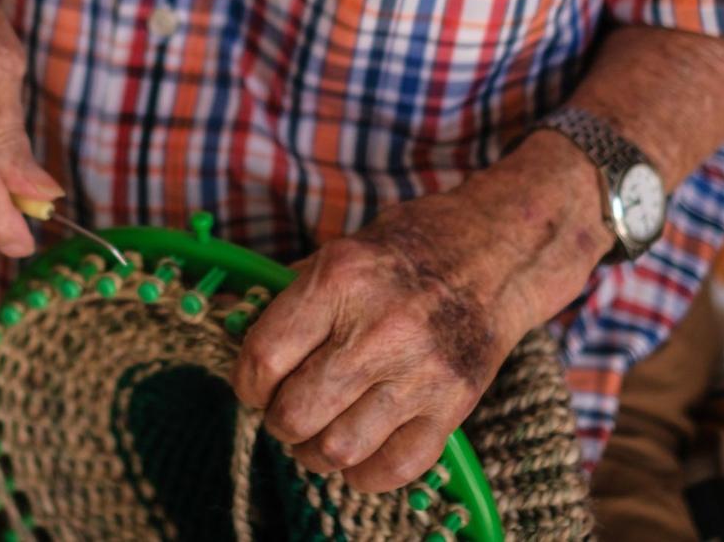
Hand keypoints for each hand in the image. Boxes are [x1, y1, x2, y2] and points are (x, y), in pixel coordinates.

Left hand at [228, 135, 610, 492]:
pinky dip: (364, 474)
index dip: (246, 384)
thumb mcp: (340, 252)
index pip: (263, 358)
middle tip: (286, 411)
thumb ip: (288, 298)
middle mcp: (378, 329)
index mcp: (339, 280)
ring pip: (338, 450)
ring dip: (314, 454)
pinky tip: (357, 454)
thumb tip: (228, 330)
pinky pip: (393, 469)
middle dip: (278, 421)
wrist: (495, 253)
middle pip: (296, 413)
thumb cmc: (407, 250)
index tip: (254, 386)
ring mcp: (419, 371)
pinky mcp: (452, 405)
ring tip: (316, 436)